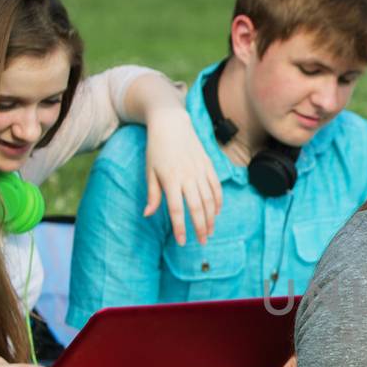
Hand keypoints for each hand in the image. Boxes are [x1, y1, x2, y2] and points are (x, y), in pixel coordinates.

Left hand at [143, 102, 222, 245]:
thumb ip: (153, 194)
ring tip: (210, 231)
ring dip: (212, 218)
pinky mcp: (208, 165)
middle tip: (202, 242)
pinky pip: (216, 187)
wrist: (171, 124)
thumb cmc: (156, 149)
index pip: (178, 210)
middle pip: (197, 208)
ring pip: (210, 200)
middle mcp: (188, 176)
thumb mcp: (149, 171)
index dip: (180, 228)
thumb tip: (148, 214)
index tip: (182, 242)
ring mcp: (200, 170)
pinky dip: (218, 201)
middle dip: (201, 228)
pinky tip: (217, 213)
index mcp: (171, 179)